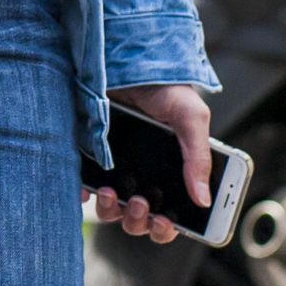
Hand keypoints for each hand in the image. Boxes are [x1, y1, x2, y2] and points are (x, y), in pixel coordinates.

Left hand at [88, 83, 212, 245]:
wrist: (123, 58)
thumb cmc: (163, 87)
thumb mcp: (190, 118)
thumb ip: (198, 157)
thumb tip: (203, 197)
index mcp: (170, 171)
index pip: (169, 213)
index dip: (167, 228)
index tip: (164, 223)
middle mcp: (141, 174)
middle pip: (138, 218)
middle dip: (139, 220)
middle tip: (140, 203)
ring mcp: (111, 168)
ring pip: (110, 209)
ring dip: (113, 210)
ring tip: (114, 193)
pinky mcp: (86, 157)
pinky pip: (82, 188)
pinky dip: (84, 194)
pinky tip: (89, 187)